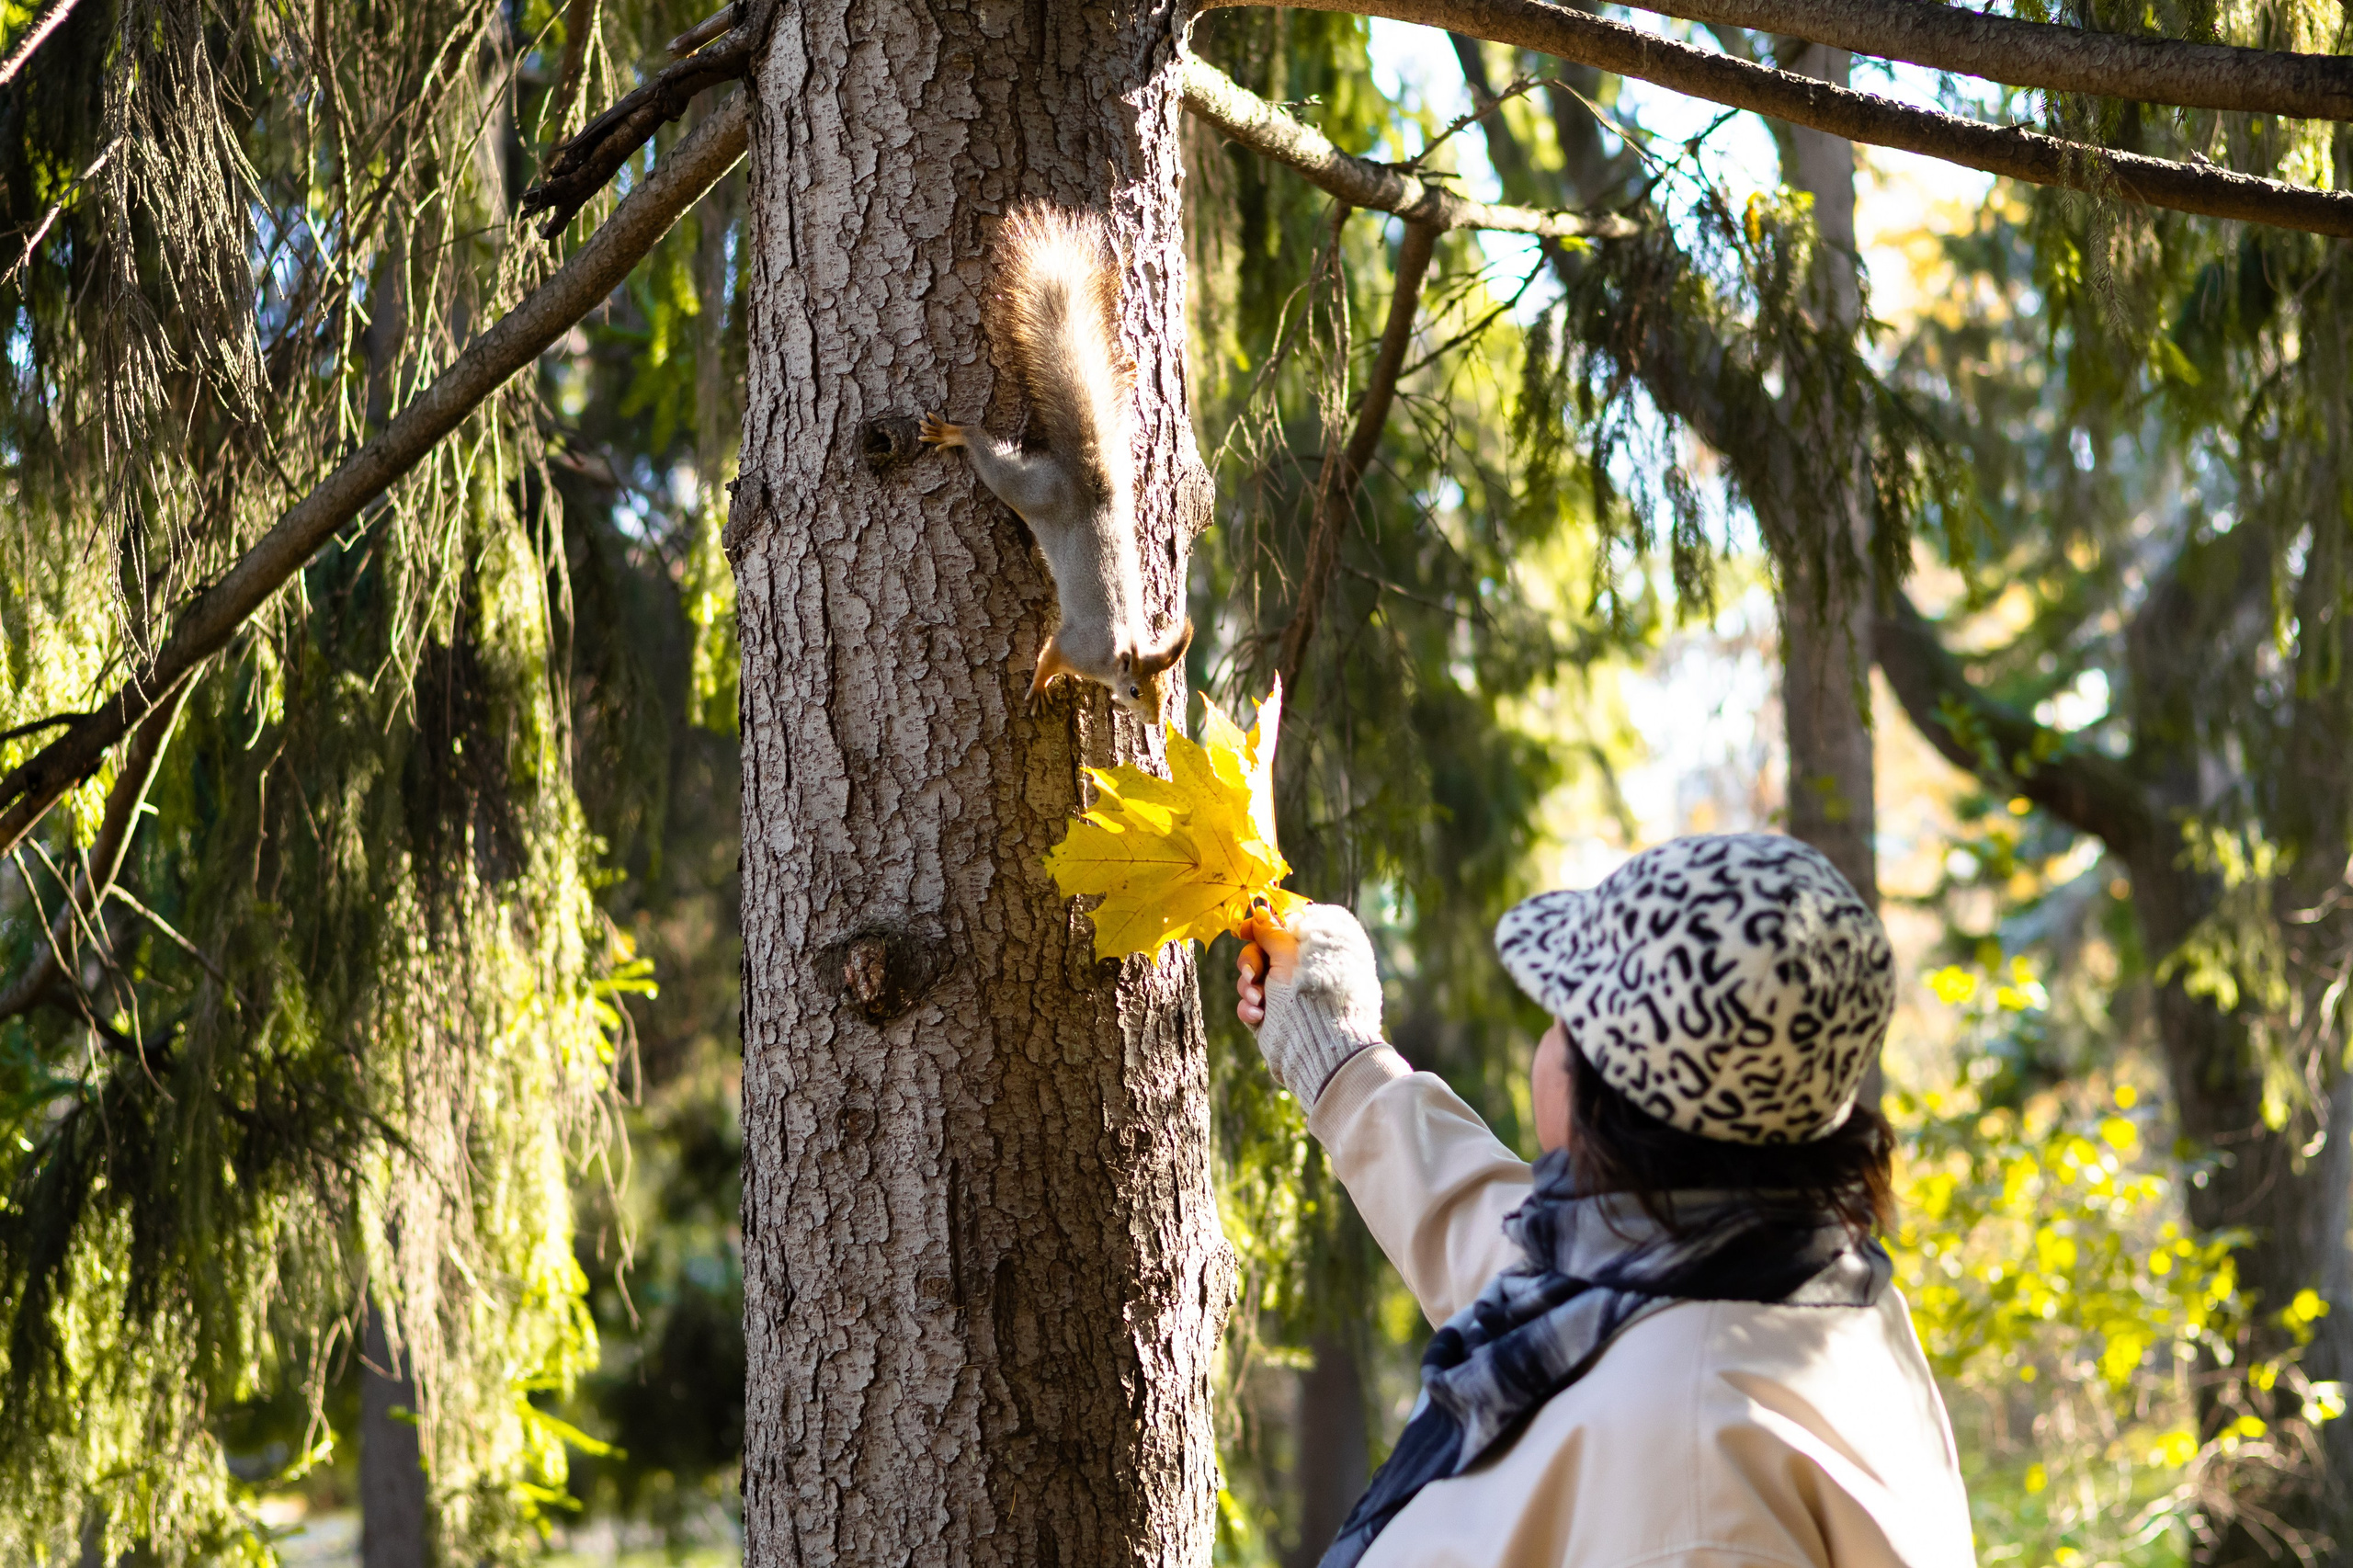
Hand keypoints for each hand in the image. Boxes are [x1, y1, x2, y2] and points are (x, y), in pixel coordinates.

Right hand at [1233, 902, 1383, 1106]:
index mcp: (1313, 950)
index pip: (1281, 929)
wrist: (1315, 1049)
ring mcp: (1285, 994)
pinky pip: (1250, 1003)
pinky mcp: (1273, 1015)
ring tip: (1259, 1001)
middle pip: (1260, 952)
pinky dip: (1250, 1008)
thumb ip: (1272, 932)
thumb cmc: (1310, 997)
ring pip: (1251, 978)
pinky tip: (1258, 1016)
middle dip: (1251, 962)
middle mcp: (1300, 970)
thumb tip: (1261, 912)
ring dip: (1249, 987)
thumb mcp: (1288, 957)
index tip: (1242, 931)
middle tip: (1252, 975)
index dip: (1259, 928)